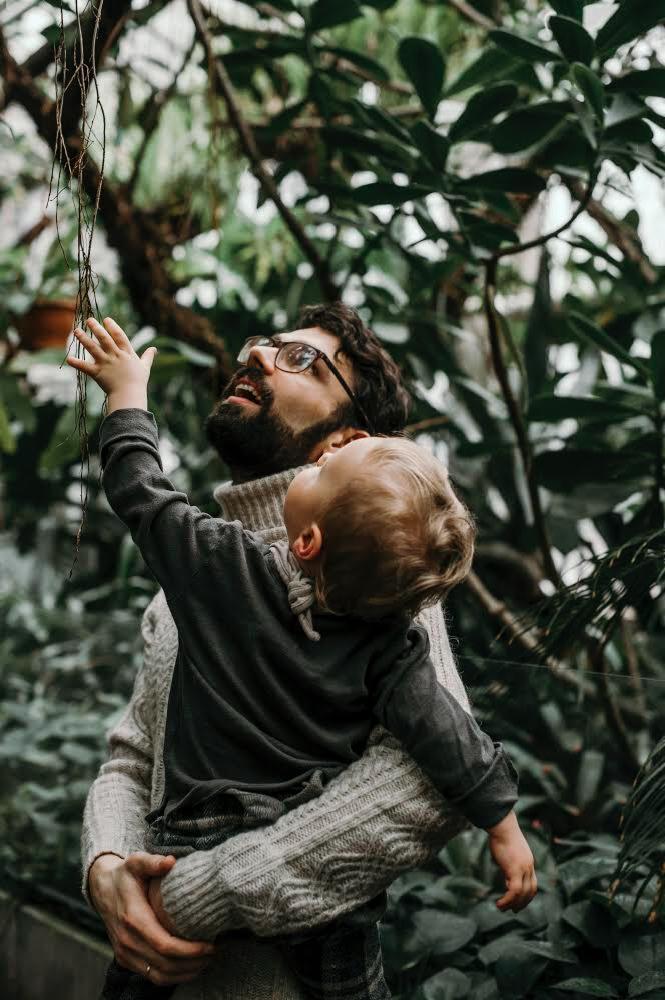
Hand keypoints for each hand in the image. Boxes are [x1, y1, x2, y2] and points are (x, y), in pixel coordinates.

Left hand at [66, 316, 156, 411]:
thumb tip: (154, 349)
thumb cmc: (138, 382)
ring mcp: (106, 364)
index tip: (106, 319)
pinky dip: (77, 363)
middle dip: (96, 328)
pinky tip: (69, 358)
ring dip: (84, 339)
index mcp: (126, 353)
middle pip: (104, 339)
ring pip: (93, 349)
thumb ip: (148, 357)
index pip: (119, 336)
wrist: (130, 395)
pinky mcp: (98, 373)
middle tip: (89, 319)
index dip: (112, 326)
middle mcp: (115, 356)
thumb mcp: (145, 367)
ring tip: (76, 331)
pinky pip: (85, 367)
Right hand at [88, 852, 215, 985]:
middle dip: (193, 963)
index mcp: (132, 919)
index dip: (189, 950)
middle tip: (215, 952)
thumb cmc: (125, 875)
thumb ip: (153, 862)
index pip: (164, 945)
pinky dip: (173, 977)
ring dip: (185, 973)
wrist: (102, 889)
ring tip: (207, 961)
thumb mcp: (136, 863)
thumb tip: (170, 861)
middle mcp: (127, 941)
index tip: (211, 945)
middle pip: (165, 964)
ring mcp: (125, 953)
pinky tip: (190, 967)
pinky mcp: (125, 960)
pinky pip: (151, 976)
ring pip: (159, 976)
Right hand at [486, 811, 536, 911]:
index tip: (519, 900)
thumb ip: (509, 862)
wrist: (502, 826)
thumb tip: (505, 871)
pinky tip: (499, 903)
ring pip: (522, 894)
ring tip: (502, 908)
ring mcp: (523, 868)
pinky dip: (507, 900)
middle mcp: (529, 866)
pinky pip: (514, 891)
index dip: (527, 894)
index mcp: (528, 861)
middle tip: (514, 910)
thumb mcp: (507, 850)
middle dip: (523, 903)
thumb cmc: (501, 834)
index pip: (532, 882)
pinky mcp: (515, 870)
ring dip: (513, 904)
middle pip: (531, 890)